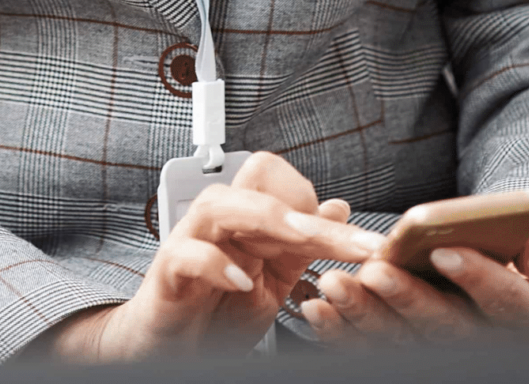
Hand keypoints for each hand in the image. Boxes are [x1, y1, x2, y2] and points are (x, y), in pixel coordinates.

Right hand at [36, 153, 379, 361]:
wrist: (171, 348)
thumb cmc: (217, 312)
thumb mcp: (273, 283)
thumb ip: (302, 247)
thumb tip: (338, 206)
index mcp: (247, 221)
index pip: (281, 180)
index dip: (318, 200)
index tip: (360, 239)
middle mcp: (220, 223)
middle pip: (257, 181)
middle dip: (307, 202)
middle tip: (354, 238)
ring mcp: (190, 243)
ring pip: (219, 203)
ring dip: (267, 217)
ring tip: (305, 238)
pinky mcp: (168, 274)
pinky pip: (187, 254)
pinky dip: (215, 264)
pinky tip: (243, 281)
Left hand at [300, 220, 528, 344]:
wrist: (520, 304)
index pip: (507, 302)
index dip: (477, 277)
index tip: (446, 250)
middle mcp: (486, 343)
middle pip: (444, 327)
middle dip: (407, 298)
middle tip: (374, 270)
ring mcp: (444, 351)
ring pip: (401, 340)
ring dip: (364, 314)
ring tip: (333, 283)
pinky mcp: (409, 350)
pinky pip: (372, 348)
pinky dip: (342, 332)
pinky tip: (317, 308)